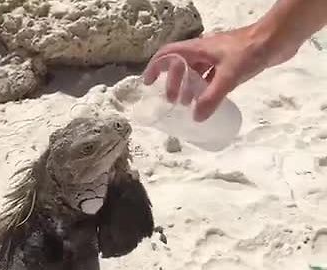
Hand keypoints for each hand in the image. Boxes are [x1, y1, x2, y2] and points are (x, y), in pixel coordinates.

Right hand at [142, 25, 293, 121]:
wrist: (277, 39)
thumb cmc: (249, 51)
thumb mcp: (228, 76)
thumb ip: (211, 98)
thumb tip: (196, 117)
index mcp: (197, 49)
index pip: (167, 54)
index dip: (155, 67)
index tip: (148, 83)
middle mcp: (203, 51)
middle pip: (180, 65)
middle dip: (172, 83)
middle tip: (173, 101)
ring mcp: (216, 56)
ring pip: (195, 71)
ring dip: (188, 86)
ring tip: (187, 103)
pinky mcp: (229, 62)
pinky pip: (210, 75)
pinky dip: (204, 87)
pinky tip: (208, 99)